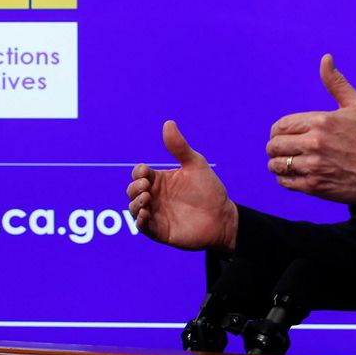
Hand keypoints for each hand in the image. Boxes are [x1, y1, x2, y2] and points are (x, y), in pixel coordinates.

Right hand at [126, 120, 238, 251]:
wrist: (223, 217)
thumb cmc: (209, 190)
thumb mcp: (195, 165)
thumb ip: (179, 147)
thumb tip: (168, 123)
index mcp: (160, 180)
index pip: (139, 174)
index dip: (138, 172)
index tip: (145, 172)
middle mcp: (155, 197)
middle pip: (132, 190)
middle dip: (134, 187)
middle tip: (147, 186)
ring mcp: (156, 214)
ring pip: (134, 208)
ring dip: (135, 203)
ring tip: (147, 198)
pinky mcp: (160, 231)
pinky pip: (142, 227)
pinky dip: (140, 221)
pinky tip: (146, 214)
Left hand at [266, 54, 355, 203]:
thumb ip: (336, 83)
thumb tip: (325, 59)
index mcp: (321, 121)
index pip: (281, 125)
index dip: (278, 131)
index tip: (283, 135)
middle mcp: (315, 143)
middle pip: (275, 145)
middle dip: (275, 147)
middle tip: (282, 150)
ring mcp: (315, 166)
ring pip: (277, 165)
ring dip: (277, 164)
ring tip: (286, 163)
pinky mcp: (316, 186)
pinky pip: (286, 182)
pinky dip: (284, 179)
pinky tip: (293, 175)